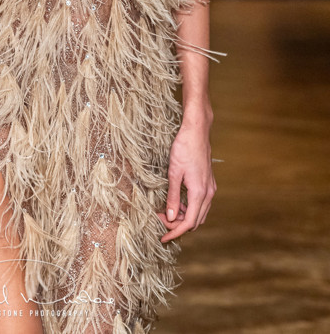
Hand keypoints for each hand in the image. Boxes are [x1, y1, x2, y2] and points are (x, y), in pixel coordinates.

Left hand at [157, 119, 215, 242]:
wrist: (197, 131)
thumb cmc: (184, 148)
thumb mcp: (174, 172)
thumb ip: (172, 196)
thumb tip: (170, 217)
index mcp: (199, 193)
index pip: (189, 223)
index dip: (175, 232)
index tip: (163, 238)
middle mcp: (208, 193)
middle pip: (195, 220)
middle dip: (178, 225)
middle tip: (160, 221)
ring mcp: (210, 188)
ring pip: (199, 213)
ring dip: (184, 217)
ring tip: (166, 212)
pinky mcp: (208, 182)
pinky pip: (200, 203)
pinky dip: (189, 208)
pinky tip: (176, 202)